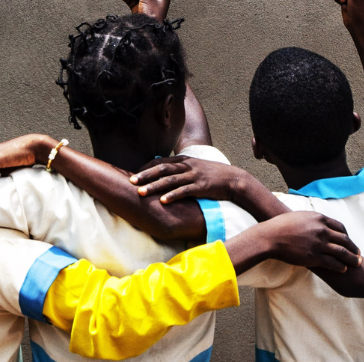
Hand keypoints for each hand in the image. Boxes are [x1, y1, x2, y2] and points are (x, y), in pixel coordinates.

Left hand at [131, 156, 247, 203]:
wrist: (232, 179)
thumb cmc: (211, 174)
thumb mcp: (194, 167)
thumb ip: (179, 168)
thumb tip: (162, 172)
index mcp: (184, 160)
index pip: (160, 161)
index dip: (146, 168)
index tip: (133, 174)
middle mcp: (187, 166)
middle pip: (162, 168)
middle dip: (145, 175)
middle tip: (130, 181)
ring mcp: (194, 176)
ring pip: (170, 180)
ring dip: (155, 186)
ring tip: (141, 193)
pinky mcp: (201, 187)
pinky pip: (184, 191)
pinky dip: (173, 196)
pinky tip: (163, 201)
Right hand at [256, 212, 361, 272]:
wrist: (271, 236)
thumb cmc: (282, 225)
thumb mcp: (301, 216)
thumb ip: (312, 219)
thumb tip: (317, 222)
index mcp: (319, 219)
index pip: (340, 227)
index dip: (347, 235)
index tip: (349, 241)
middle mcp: (322, 230)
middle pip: (344, 240)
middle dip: (354, 247)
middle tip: (359, 253)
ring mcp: (319, 244)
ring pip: (342, 252)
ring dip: (352, 258)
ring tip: (357, 263)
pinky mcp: (314, 257)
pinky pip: (332, 262)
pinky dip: (340, 266)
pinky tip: (343, 269)